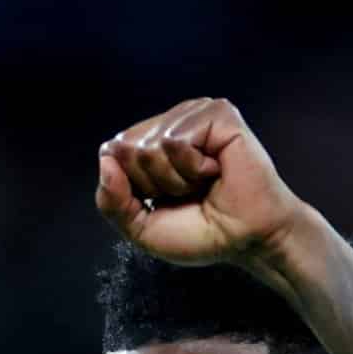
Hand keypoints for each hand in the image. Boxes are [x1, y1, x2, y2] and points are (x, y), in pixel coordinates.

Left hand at [96, 98, 304, 270]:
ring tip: (204, 183)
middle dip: (154, 184)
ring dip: (175, 180)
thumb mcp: (142, 227)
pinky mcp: (217, 114)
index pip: (111, 152)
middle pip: (126, 148)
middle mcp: (172, 122)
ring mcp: (195, 114)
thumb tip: (105, 161)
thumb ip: (112, 201)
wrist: (247, 240)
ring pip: (150, 146)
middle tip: (189, 193)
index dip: (131, 187)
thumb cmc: (203, 232)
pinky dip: (192, 169)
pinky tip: (215, 172)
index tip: (164, 201)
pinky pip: (176, 141)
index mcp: (152, 142)